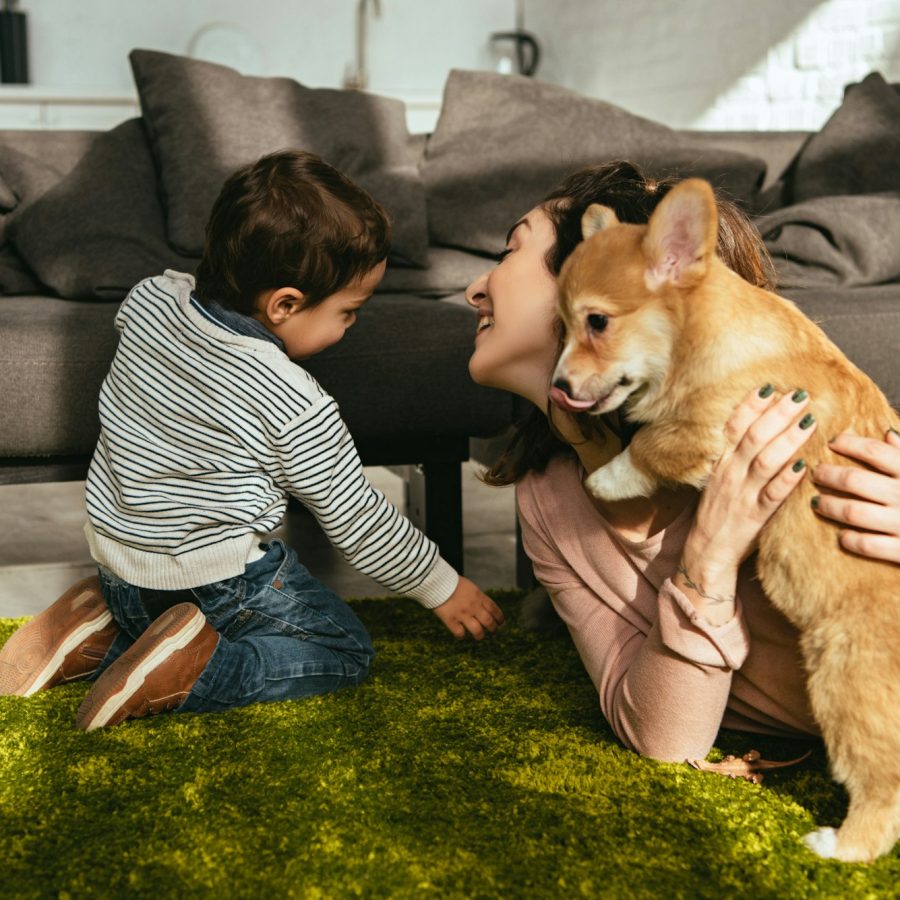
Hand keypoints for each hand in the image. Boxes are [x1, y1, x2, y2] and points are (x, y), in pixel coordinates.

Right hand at [432, 576, 505, 639]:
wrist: (436, 581)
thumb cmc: (451, 582)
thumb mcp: (469, 586)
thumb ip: (477, 597)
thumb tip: (484, 608)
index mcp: (478, 596)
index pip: (494, 609)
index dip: (500, 618)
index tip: (501, 623)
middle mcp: (473, 606)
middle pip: (489, 622)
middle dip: (493, 628)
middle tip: (493, 631)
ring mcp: (462, 614)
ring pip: (477, 631)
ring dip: (480, 635)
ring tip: (479, 636)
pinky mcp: (451, 620)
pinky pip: (460, 633)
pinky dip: (462, 635)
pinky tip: (461, 634)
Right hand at [678, 386, 816, 622]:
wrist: (705, 552)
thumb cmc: (718, 515)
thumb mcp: (720, 481)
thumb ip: (737, 458)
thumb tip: (760, 431)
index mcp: (721, 464)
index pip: (733, 428)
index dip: (750, 406)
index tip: (769, 387)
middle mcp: (729, 475)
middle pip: (753, 437)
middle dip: (776, 414)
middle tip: (798, 395)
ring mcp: (741, 495)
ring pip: (764, 461)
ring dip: (787, 439)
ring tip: (808, 421)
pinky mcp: (753, 516)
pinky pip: (772, 495)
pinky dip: (787, 479)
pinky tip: (804, 465)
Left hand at [811, 429, 899, 563]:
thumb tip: (887, 433)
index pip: (874, 451)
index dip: (849, 443)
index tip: (832, 442)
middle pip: (854, 480)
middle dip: (828, 474)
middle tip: (815, 472)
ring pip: (852, 512)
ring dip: (830, 506)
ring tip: (816, 502)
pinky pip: (867, 544)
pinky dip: (850, 539)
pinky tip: (842, 536)